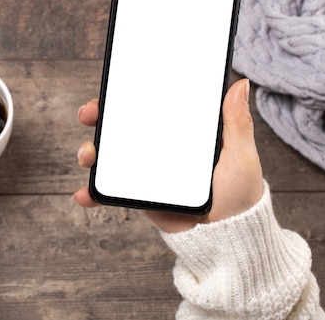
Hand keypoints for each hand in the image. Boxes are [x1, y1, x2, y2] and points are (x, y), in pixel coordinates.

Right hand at [74, 78, 263, 232]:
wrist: (228, 239)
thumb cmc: (240, 196)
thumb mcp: (241, 155)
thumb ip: (236, 122)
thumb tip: (241, 84)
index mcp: (180, 132)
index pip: (149, 106)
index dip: (127, 95)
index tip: (111, 87)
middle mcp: (159, 148)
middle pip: (122, 127)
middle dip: (98, 116)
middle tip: (88, 114)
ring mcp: (146, 172)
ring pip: (110, 156)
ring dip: (91, 151)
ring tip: (87, 156)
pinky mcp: (140, 196)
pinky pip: (111, 191)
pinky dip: (93, 193)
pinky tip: (84, 194)